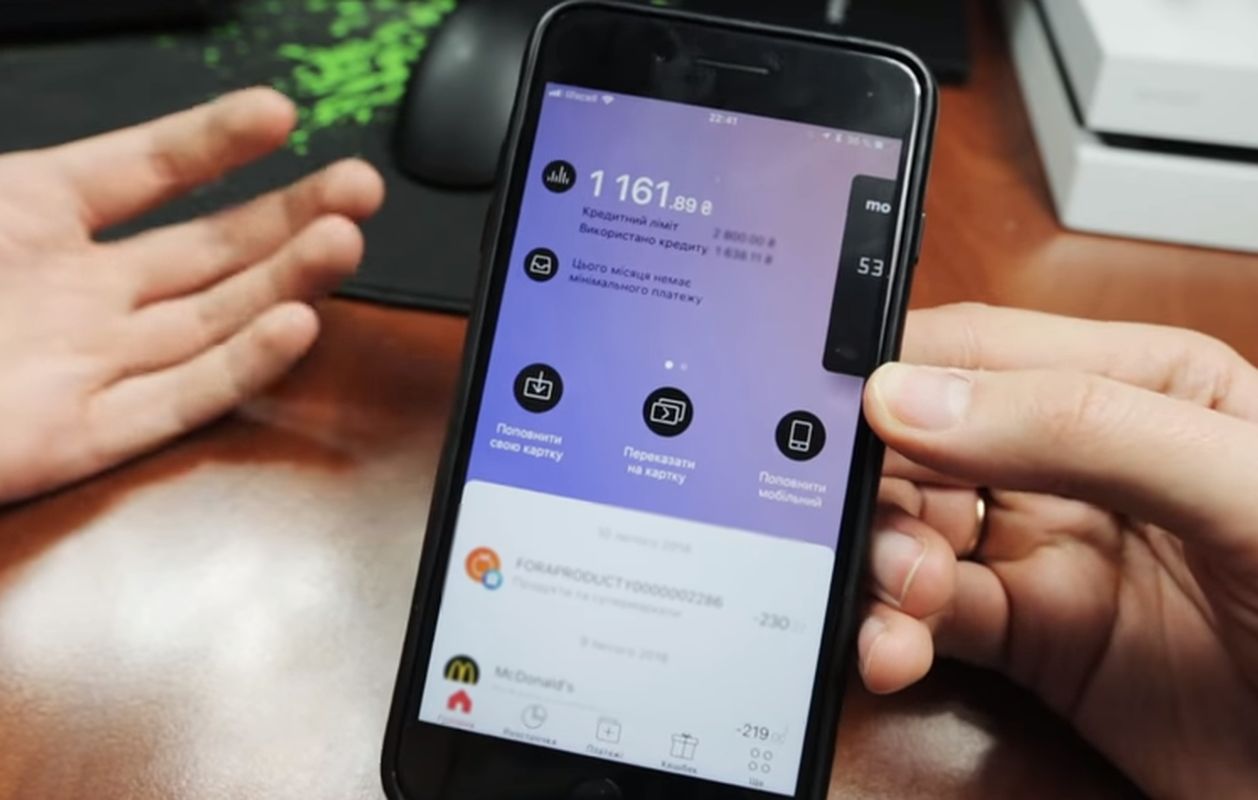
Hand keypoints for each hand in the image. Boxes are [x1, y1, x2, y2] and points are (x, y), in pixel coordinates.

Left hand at [0, 88, 382, 503]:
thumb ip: (3, 177)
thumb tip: (61, 112)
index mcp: (25, 219)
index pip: (143, 170)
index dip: (211, 141)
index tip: (278, 114)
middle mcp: (73, 293)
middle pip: (207, 250)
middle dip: (287, 214)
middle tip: (355, 186)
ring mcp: (84, 366)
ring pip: (211, 319)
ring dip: (284, 281)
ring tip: (344, 241)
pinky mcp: (82, 439)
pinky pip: (178, 400)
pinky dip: (240, 367)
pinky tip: (294, 326)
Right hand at [858, 304, 1257, 798]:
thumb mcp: (1236, 483)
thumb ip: (1081, 426)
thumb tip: (914, 399)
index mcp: (1133, 384)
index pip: (982, 351)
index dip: (897, 374)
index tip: (832, 410)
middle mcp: (1075, 461)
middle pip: (925, 444)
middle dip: (879, 484)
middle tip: (871, 527)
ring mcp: (1048, 550)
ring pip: (912, 533)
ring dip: (882, 563)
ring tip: (904, 597)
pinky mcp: (1029, 636)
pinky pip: (926, 619)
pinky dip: (891, 632)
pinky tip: (895, 648)